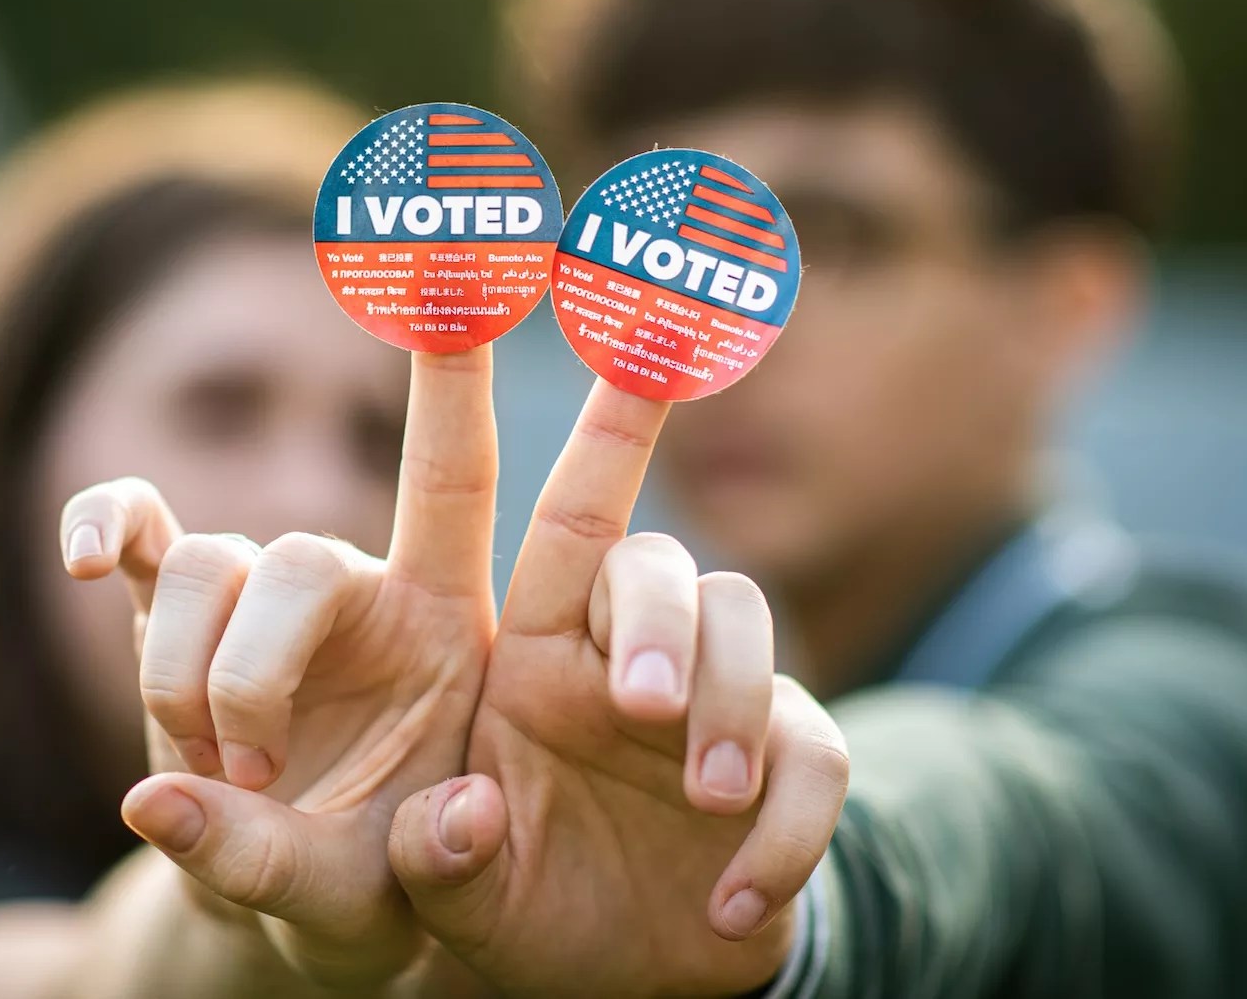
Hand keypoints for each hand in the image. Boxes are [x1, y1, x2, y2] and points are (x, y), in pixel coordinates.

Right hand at [57, 349, 499, 986]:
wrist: (295, 903)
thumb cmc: (368, 898)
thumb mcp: (365, 906)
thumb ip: (289, 866)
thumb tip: (173, 808)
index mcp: (441, 629)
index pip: (456, 478)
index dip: (458, 378)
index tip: (464, 259)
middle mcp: (354, 586)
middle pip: (292, 557)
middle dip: (249, 672)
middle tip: (251, 776)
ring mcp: (258, 595)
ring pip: (204, 566)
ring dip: (180, 674)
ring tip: (206, 776)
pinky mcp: (173, 614)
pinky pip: (137, 534)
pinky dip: (108, 525)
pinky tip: (85, 556)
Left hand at [387, 382, 849, 997]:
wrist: (606, 989)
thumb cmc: (509, 910)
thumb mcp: (442, 896)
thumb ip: (428, 859)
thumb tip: (460, 817)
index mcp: (532, 653)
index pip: (566, 512)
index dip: (605, 413)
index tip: (633, 315)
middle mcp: (620, 657)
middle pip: (658, 564)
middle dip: (658, 616)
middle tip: (641, 709)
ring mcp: (710, 707)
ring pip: (746, 625)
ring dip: (735, 705)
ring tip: (704, 801)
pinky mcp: (782, 772)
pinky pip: (818, 755)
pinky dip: (785, 833)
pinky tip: (726, 906)